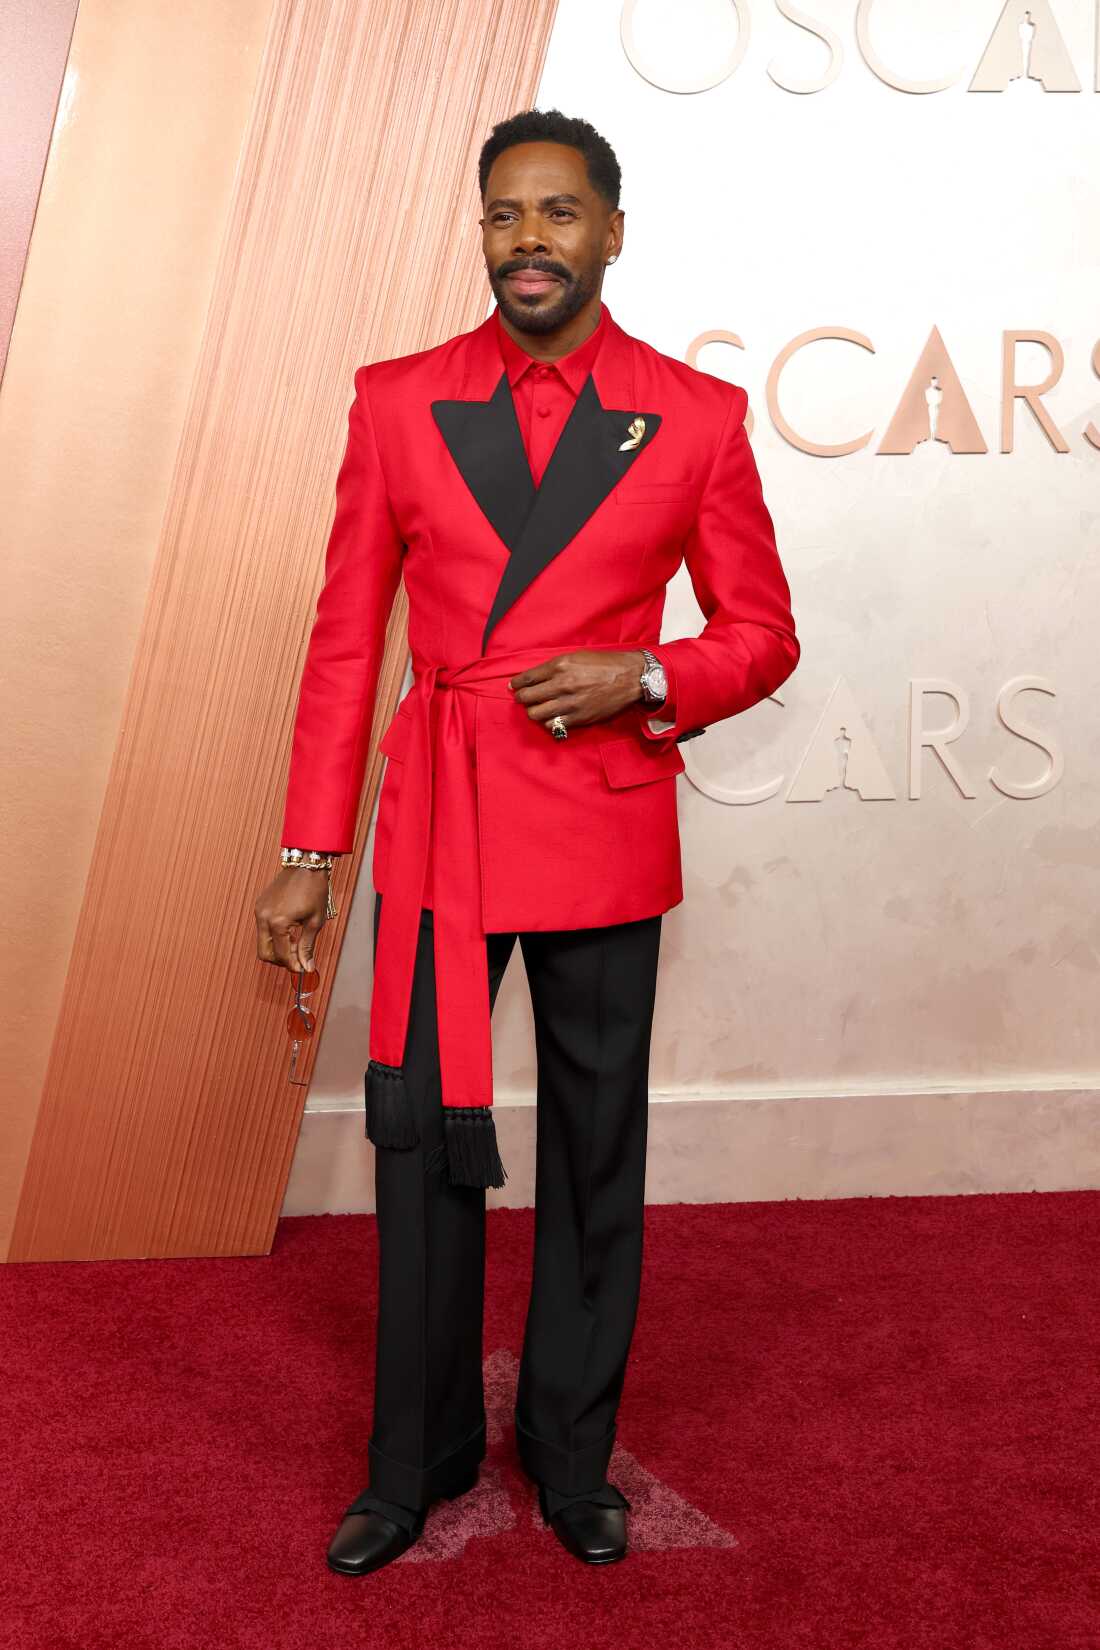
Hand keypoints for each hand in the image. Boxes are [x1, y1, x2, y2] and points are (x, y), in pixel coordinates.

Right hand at [255, 866, 329, 972]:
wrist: (306, 865)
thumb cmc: (314, 889)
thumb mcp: (315, 921)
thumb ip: (308, 946)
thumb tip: (307, 966)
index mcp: (278, 923)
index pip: (282, 956)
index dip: (293, 966)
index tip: (304, 969)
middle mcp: (264, 918)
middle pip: (265, 954)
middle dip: (281, 961)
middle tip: (298, 960)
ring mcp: (259, 911)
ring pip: (262, 942)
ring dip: (278, 949)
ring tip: (296, 943)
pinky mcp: (259, 906)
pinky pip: (262, 929)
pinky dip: (274, 936)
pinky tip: (290, 932)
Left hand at [507, 650, 645, 730]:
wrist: (630, 678)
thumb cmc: (604, 665)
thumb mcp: (577, 657)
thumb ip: (555, 667)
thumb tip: (535, 677)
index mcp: (560, 666)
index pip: (528, 678)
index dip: (517, 684)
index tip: (513, 688)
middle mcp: (562, 684)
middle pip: (528, 698)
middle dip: (522, 699)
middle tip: (524, 699)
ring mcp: (570, 703)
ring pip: (536, 714)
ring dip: (534, 712)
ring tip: (537, 709)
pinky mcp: (578, 718)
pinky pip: (553, 725)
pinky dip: (549, 722)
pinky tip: (552, 717)